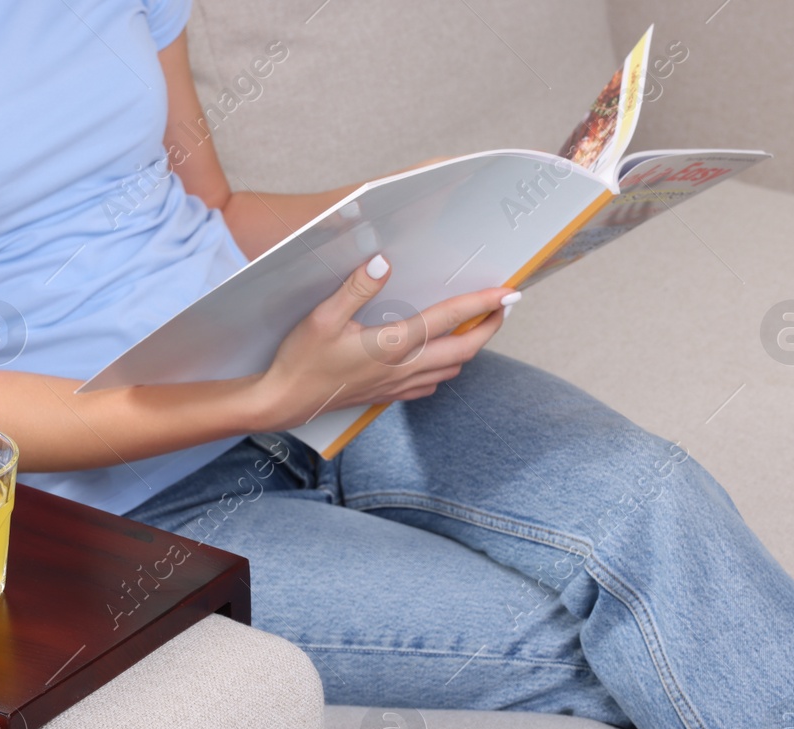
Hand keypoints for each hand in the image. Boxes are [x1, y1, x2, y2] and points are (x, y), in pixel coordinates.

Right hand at [249, 254, 514, 432]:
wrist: (284, 402)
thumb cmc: (300, 360)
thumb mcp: (322, 316)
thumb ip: (357, 287)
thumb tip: (384, 261)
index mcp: (392, 344)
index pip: (449, 319)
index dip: (482, 303)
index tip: (508, 293)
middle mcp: (403, 367)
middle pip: (464, 349)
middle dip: (489, 328)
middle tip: (502, 309)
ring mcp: (398, 385)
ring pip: (453, 369)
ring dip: (470, 347)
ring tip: (476, 326)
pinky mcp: (388, 395)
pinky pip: (431, 384)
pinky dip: (447, 368)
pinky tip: (440, 356)